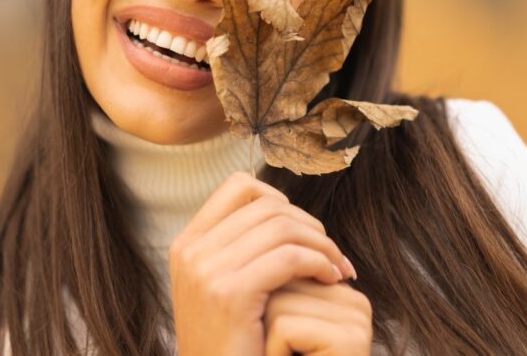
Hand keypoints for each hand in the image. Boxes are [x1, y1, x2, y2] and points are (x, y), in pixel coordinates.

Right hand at [169, 172, 356, 355]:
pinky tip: (332, 280)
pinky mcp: (230, 294)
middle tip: (333, 256)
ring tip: (338, 269)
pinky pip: (290, 256)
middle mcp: (190, 251)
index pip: (240, 187)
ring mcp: (206, 271)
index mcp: (187, 244)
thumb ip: (244, 250)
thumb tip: (288, 213)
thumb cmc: (235, 346)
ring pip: (283, 226)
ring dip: (322, 244)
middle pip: (268, 205)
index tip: (305, 233)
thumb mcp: (224, 290)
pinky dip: (320, 262)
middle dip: (311, 226)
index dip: (282, 201)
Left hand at [263, 278, 372, 355]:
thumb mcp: (286, 322)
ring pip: (278, 302)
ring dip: (269, 338)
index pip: (289, 270)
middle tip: (289, 350)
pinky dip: (274, 350)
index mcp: (346, 293)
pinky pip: (283, 327)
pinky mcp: (348, 341)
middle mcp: (358, 302)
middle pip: (283, 283)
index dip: (271, 308)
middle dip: (268, 320)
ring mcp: (357, 320)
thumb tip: (269, 252)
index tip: (290, 339)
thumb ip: (285, 289)